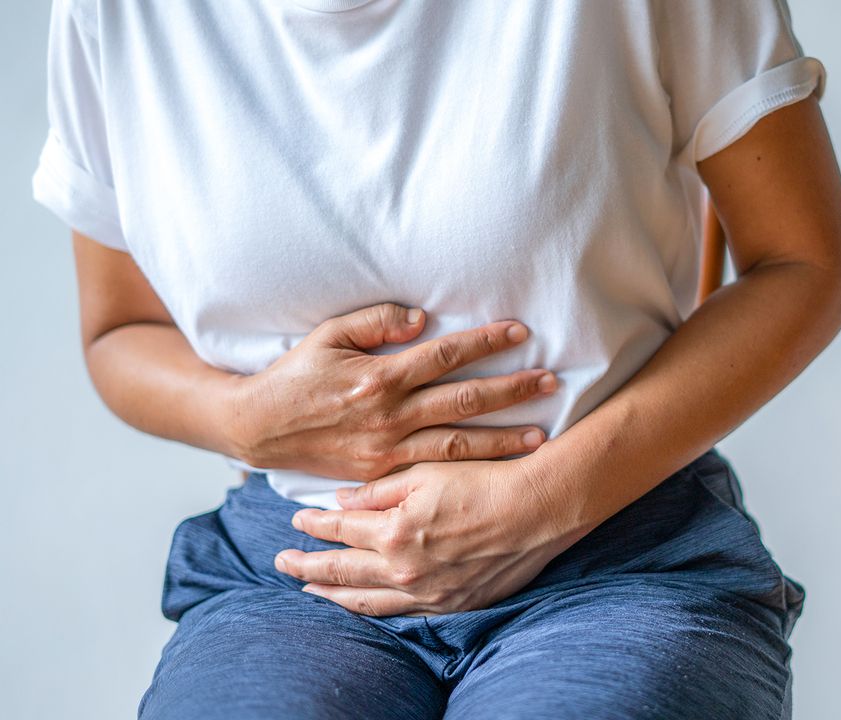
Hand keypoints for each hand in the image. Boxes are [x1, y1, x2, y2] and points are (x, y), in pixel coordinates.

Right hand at [229, 302, 558, 480]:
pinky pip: (434, 469)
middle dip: (512, 391)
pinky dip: (469, 468)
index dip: (486, 342)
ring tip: (542, 434)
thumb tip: (423, 317)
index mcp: (379, 377)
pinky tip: (498, 467)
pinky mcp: (382, 472)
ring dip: (503, 439)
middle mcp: (388, 416)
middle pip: (463, 400)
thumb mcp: (328, 335)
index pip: (445, 355)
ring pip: (457, 444)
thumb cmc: (296, 375)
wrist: (258, 428)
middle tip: (551, 381)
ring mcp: (388, 449)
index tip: (521, 331)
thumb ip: (376, 321)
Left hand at [274, 457, 584, 615]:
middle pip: (342, 571)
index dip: (314, 524)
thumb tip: (342, 501)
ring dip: (333, 594)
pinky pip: (401, 614)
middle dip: (308, 565)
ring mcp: (428, 593)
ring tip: (310, 589)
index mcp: (394, 532)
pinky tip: (363, 603)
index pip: (340, 530)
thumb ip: (380, 489)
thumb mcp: (428, 472)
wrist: (540, 510)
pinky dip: (374, 608)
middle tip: (283, 561)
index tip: (297, 520)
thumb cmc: (487, 481)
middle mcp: (405, 570)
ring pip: (366, 601)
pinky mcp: (453, 604)